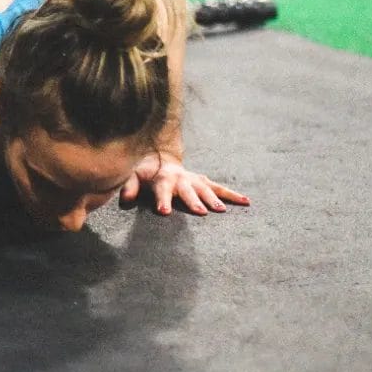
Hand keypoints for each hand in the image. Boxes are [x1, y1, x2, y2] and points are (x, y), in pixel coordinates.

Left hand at [121, 156, 249, 216]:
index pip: (161, 189)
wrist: (160, 158)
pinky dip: (233, 195)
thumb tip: (124, 200)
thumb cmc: (146, 173)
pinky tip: (246, 202)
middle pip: (187, 190)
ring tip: (221, 211)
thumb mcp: (133, 177)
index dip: (163, 200)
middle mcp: (180, 178)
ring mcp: (194, 179)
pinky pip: (220, 188)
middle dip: (193, 201)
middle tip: (200, 212)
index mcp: (162, 178)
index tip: (164, 212)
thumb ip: (129, 187)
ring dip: (213, 199)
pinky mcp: (204, 181)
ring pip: (205, 189)